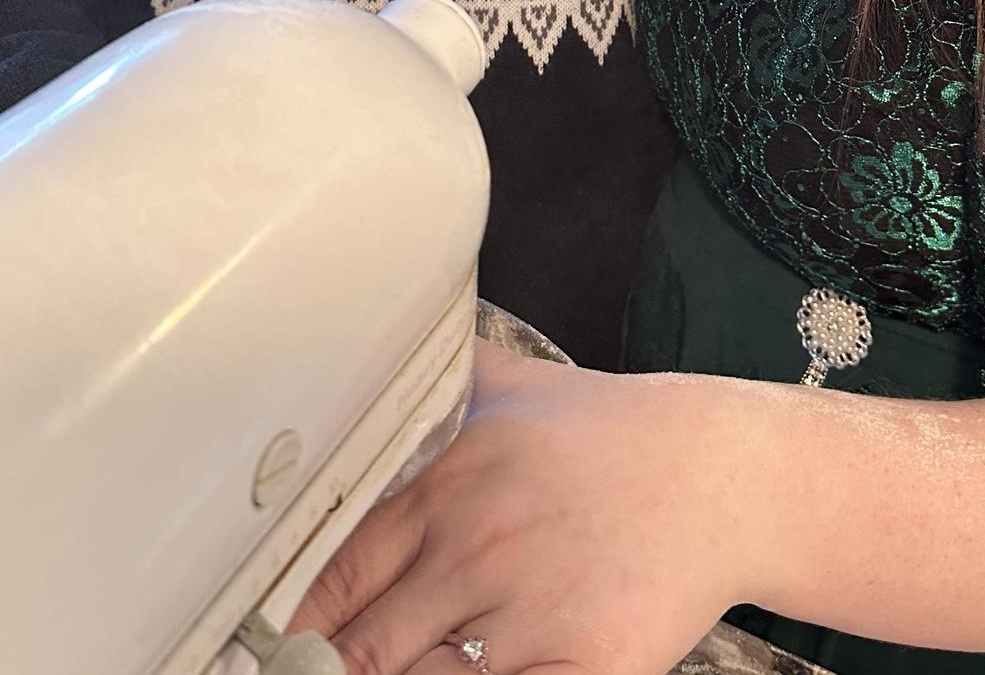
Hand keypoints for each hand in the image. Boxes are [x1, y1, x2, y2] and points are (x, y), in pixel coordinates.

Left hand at [288, 340, 751, 674]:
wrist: (723, 473)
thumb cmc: (611, 434)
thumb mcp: (516, 385)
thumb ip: (440, 376)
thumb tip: (375, 343)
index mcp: (449, 481)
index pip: (331, 569)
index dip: (289, 617)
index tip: (262, 640)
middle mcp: (479, 544)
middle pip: (359, 646)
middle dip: (331, 670)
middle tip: (309, 671)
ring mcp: (531, 610)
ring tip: (415, 660)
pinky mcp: (587, 666)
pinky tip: (472, 674)